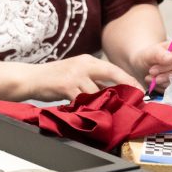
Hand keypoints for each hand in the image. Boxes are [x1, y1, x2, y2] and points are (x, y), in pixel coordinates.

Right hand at [25, 54, 140, 102]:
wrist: (31, 78)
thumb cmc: (54, 79)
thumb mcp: (76, 75)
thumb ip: (93, 82)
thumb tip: (112, 94)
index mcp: (87, 60)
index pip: (113, 69)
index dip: (129, 80)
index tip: (140, 91)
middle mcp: (83, 64)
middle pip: (111, 73)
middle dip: (126, 87)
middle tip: (135, 100)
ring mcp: (74, 74)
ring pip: (96, 91)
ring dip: (102, 102)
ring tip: (104, 110)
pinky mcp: (65, 85)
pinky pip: (82, 99)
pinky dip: (86, 106)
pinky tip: (86, 110)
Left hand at [135, 40, 171, 91]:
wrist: (144, 67)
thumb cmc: (148, 57)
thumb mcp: (148, 54)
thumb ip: (158, 54)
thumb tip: (171, 58)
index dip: (166, 67)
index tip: (152, 70)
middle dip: (168, 77)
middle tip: (154, 78)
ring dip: (166, 83)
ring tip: (153, 80)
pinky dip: (167, 89)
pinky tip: (157, 85)